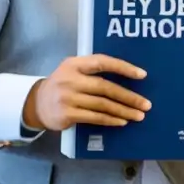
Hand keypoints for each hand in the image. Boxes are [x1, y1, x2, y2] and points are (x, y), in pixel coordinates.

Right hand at [23, 54, 149, 131]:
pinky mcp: (67, 114)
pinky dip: (111, 120)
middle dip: (129, 96)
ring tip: (139, 115)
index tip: (142, 75)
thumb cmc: (63, 85)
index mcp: (74, 64)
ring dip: (123, 111)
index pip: (102, 62)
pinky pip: (95, 117)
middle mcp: (70, 79)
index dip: (123, 67)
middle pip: (105, 87)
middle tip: (146, 104)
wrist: (37, 104)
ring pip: (102, 105)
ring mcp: (68, 98)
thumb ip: (94, 70)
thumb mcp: (73, 70)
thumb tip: (129, 77)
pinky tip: (122, 121)